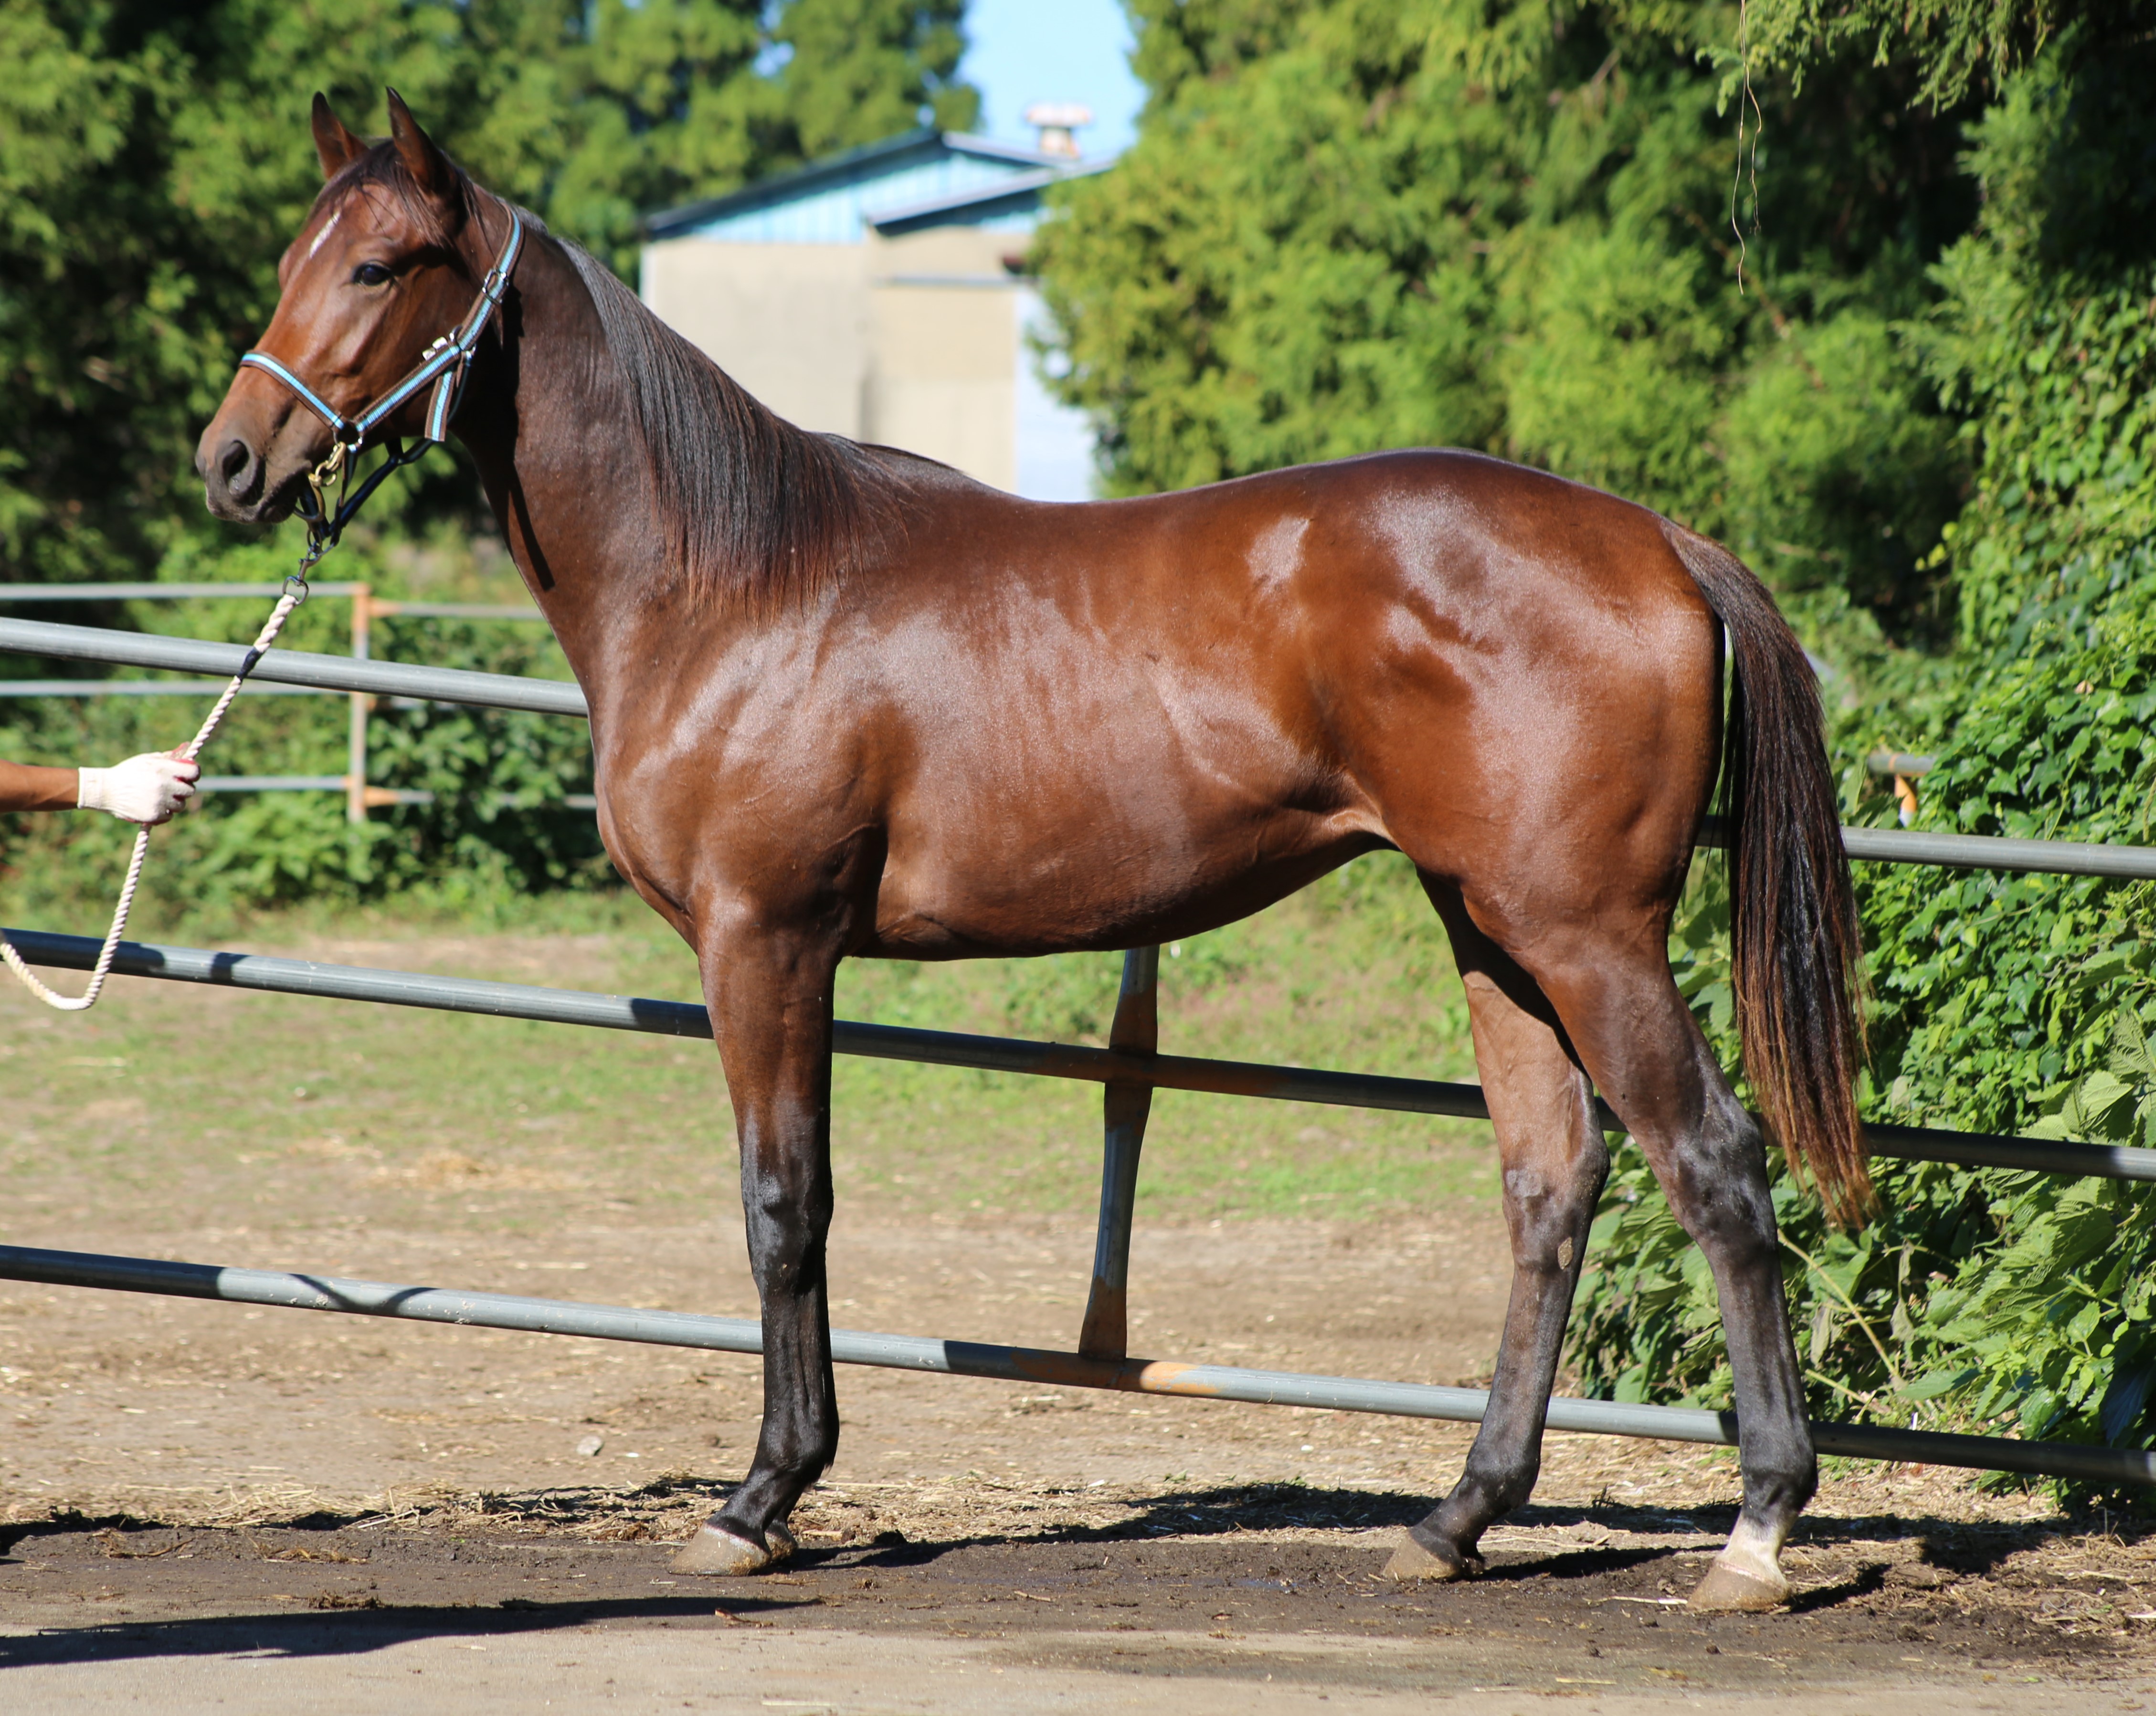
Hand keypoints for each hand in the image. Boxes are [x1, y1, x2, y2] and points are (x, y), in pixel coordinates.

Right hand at [77, 750, 200, 825]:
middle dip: (183, 790)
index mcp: (163, 769)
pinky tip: (152, 806)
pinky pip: (169, 816)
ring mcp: (159, 801)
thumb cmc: (126, 773)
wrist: (104, 790)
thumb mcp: (145, 760)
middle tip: (173, 789)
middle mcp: (164, 785)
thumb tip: (185, 754)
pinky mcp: (154, 815)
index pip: (194, 772)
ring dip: (173, 802)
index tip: (189, 776)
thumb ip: (167, 758)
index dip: (193, 774)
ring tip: (159, 798)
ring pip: (180, 805)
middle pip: (190, 791)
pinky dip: (164, 813)